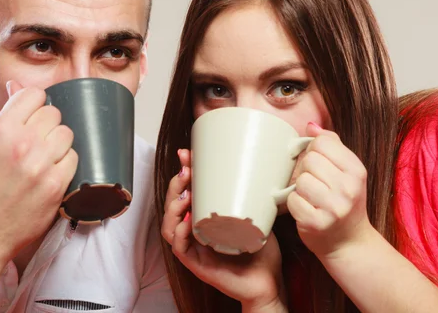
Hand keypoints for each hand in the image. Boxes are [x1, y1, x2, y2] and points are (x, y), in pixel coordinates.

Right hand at [0, 80, 77, 278]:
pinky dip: (66, 166)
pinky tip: (52, 175)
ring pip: (67, 135)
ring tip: (45, 160)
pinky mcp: (57, 184)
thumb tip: (19, 86)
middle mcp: (21, 143)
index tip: (35, 117)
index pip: (35, 94)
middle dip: (49, 127)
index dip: (37, 105)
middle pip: (55, 114)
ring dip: (60, 146)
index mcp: (0, 129)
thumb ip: (8, 115)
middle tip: (38, 144)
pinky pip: (75, 159)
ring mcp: (41, 164)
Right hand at [161, 149, 285, 310]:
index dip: (183, 174)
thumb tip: (257, 165)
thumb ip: (251, 194)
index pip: (186, 194)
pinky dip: (180, 233)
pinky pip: (180, 247)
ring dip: (172, 206)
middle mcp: (195, 232)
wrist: (269, 282)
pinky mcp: (196, 264)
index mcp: (205, 219)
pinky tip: (188, 220)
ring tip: (185, 193)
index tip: (187, 154)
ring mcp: (194, 248)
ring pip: (169, 226)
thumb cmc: (261, 251)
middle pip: (173, 207)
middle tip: (186, 170)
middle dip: (175, 185)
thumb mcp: (255, 214)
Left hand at [287, 122, 371, 259]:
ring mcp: (333, 207)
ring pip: (300, 180)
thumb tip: (311, 126)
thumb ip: (332, 145)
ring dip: (300, 189)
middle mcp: (348, 188)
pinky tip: (307, 210)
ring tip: (311, 198)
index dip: (314, 151)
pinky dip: (295, 204)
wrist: (349, 242)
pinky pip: (293, 200)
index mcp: (356, 170)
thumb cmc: (343, 202)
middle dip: (306, 171)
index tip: (319, 165)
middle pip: (309, 160)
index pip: (322, 143)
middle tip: (315, 184)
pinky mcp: (316, 223)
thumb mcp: (347, 172)